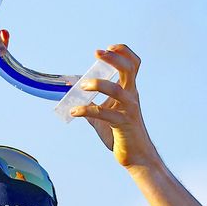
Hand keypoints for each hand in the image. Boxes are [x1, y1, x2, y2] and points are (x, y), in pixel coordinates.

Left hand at [70, 45, 160, 169]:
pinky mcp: (123, 124)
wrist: (136, 156)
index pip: (133, 64)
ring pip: (116, 89)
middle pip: (129, 68)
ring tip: (82, 86)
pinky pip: (104, 113)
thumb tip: (69, 93)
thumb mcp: (104, 115)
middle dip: (113, 58)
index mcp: (129, 91)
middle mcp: (132, 96)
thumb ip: (90, 103)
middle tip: (97, 53)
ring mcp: (129, 109)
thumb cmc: (120, 135)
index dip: (123, 51)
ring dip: (98, 84)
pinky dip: (87, 110)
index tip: (107, 49)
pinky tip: (75, 112)